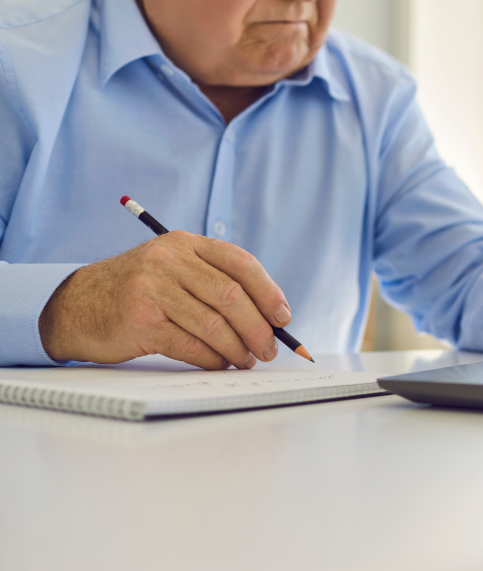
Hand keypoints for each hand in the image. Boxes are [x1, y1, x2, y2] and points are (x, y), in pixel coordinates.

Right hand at [39, 231, 291, 369]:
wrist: (76, 305)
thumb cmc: (137, 291)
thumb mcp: (172, 269)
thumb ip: (213, 281)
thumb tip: (267, 315)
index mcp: (185, 243)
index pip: (240, 263)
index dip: (268, 292)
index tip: (283, 317)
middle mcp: (169, 261)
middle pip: (232, 296)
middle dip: (258, 328)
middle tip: (268, 349)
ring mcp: (152, 289)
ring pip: (214, 324)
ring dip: (237, 348)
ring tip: (245, 360)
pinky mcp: (140, 320)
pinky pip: (191, 345)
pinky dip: (212, 359)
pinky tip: (220, 364)